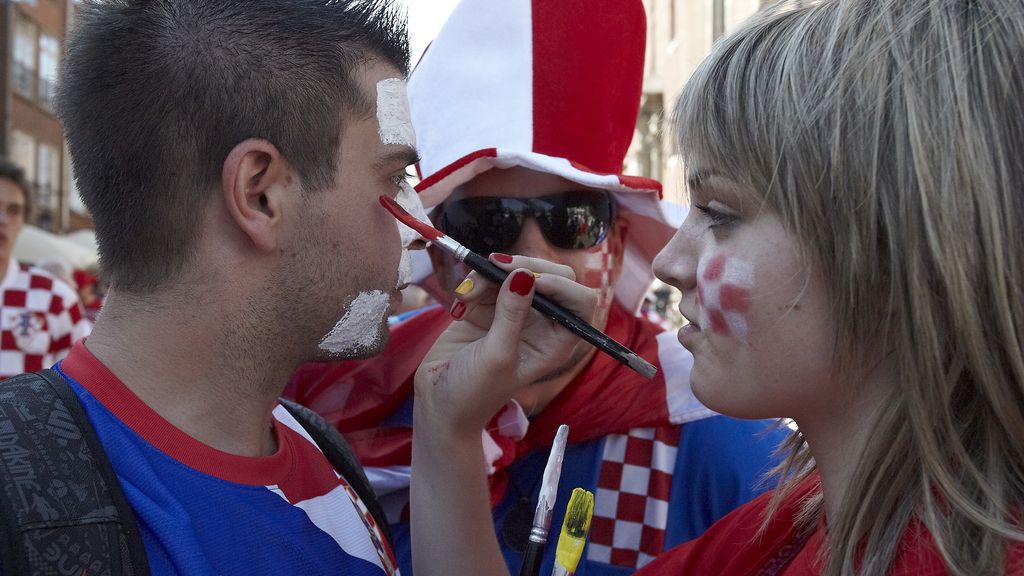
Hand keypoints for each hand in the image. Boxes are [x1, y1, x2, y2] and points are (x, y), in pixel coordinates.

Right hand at [413, 254, 600, 437]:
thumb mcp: (496, 356)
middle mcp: (542, 323)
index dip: (561, 284)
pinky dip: (474, 282)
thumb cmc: (474, 393)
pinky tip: (460, 304)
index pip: (580, 300)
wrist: (439, 402)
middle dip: (523, 267)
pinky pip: (489, 277)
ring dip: (488, 275)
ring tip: (465, 296)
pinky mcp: (490, 305)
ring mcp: (516, 312)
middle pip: (551, 276)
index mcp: (557, 341)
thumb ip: (511, 314)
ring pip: (516, 272)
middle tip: (495, 266)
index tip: (530, 281)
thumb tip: (523, 276)